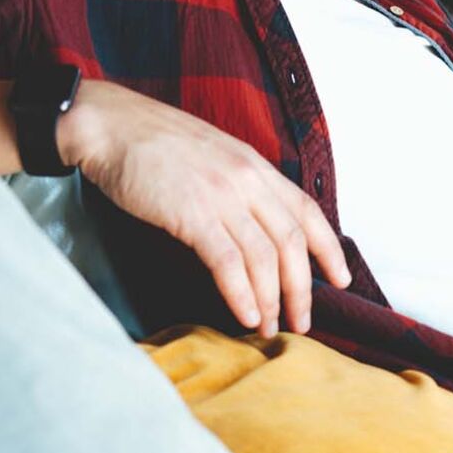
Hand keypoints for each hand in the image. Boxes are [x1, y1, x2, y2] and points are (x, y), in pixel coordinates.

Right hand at [59, 79, 348, 337]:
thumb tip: (256, 226)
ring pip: (264, 256)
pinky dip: (241, 294)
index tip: (340, 279)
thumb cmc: (155, 145)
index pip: (307, 210)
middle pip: (292, 241)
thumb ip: (239, 186)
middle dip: (302, 288)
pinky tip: (245, 315)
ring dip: (271, 299)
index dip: (329, 248)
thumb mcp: (214, 156)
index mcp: (256, 167)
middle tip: (301, 322)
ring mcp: (222, 196)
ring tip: (269, 327)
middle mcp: (248, 180)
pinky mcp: (192, 214)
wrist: (112, 125)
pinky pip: (228, 261)